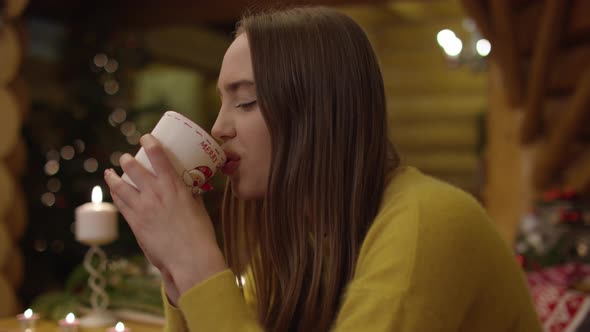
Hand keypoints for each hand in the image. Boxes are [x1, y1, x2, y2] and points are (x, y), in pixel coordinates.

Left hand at [104, 134, 226, 300]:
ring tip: (110, 172)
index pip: (159, 157)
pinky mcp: (135, 223)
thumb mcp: (197, 208)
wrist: (190, 257)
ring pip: (121, 186)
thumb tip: (188, 190)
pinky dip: (116, 195)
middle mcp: (156, 193)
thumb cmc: (200, 234)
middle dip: (127, 160)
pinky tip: (114, 192)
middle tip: (125, 158)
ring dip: (114, 176)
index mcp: (174, 186)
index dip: (150, 144)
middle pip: (134, 169)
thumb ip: (190, 196)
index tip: (146, 138)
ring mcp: (143, 208)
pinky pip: (121, 204)